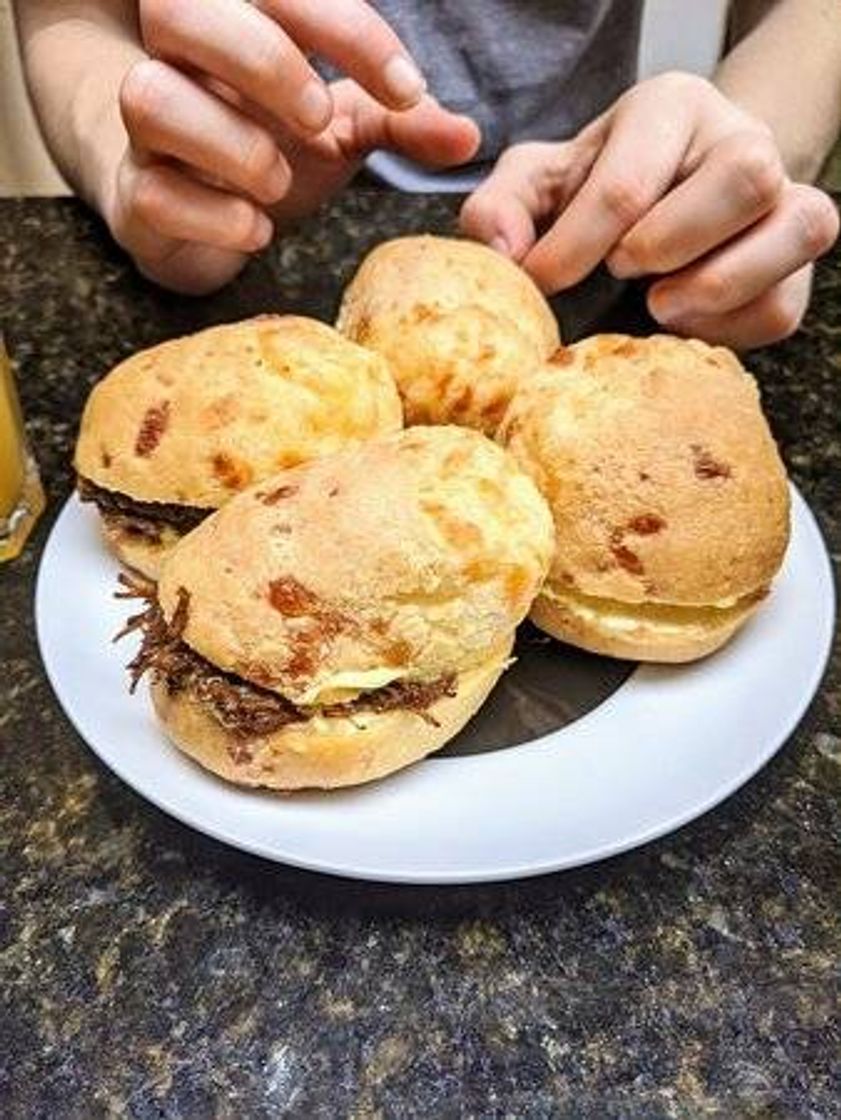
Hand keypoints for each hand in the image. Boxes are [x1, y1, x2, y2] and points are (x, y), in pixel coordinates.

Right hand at [106, 0, 478, 292]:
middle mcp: (179, 63)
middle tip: (321, 119)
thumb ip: (401, 122)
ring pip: (151, 97)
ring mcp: (149, 133)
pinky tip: (256, 230)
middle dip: (264, 61)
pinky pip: (153, 190)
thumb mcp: (345, 129)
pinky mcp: (137, 198)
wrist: (205, 222)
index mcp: (235, 24)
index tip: (407, 89)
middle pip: (179, 9)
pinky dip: (213, 214)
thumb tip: (469, 136)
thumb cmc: (273, 151)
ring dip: (231, 142)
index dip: (346, 28)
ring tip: (279, 183)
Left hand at [460, 72, 838, 347]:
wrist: (657, 200)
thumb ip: (500, 208)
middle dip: (667, 245)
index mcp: (669, 108)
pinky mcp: (792, 263)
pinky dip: (729, 329)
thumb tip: (503, 254)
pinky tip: (683, 325)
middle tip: (621, 272)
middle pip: (743, 180)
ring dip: (715, 286)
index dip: (577, 248)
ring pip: (796, 228)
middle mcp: (740, 139)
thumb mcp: (536, 185)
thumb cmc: (593, 189)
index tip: (545, 282)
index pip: (629, 183)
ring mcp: (784, 196)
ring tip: (658, 305)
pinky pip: (785, 304)